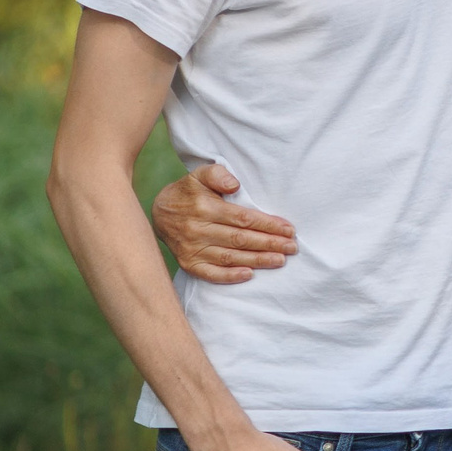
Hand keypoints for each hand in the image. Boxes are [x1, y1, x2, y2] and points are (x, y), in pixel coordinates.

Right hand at [152, 164, 297, 284]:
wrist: (159, 212)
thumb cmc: (189, 192)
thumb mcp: (200, 175)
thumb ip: (218, 174)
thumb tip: (235, 185)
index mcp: (205, 208)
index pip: (243, 219)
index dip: (268, 225)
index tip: (289, 230)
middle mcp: (198, 230)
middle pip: (240, 239)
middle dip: (269, 244)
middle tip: (292, 248)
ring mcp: (192, 249)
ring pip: (230, 257)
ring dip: (257, 260)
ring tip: (280, 261)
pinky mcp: (188, 263)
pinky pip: (210, 273)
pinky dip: (229, 276)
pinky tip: (249, 275)